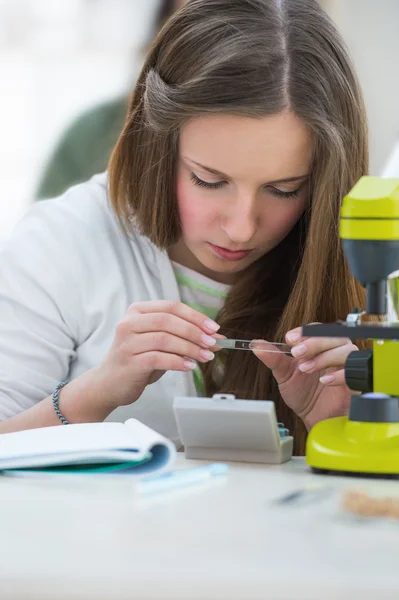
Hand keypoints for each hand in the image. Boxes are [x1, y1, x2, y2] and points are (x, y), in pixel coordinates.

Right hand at [92, 301, 220, 409]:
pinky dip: (178, 362)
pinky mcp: (129, 361)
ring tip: (205, 357)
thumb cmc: (137, 361)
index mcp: (137, 311)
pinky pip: (159, 358)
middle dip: (195, 332)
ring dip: (190, 348)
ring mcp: (127, 342)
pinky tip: (189, 366)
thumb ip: (184, 338)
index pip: (171, 307)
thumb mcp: (161, 345)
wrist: (108, 384)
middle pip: (168, 320)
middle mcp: (129, 322)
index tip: (214, 328)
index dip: (195, 316)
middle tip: (212, 343)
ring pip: (165, 339)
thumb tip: (216, 338)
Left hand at [252, 325, 357, 429]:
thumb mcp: (285, 375)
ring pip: (346, 349)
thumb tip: (255, 344)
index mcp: (320, 348)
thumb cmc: (304, 396)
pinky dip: (340, 374)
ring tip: (306, 368)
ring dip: (324, 356)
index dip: (305, 331)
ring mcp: (347, 367)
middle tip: (296, 353)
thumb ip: (273, 358)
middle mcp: (335, 354)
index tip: (289, 339)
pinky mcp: (355, 384)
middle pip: (335, 335)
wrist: (314, 420)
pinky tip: (325, 380)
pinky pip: (355, 372)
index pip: (318, 329)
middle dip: (314, 342)